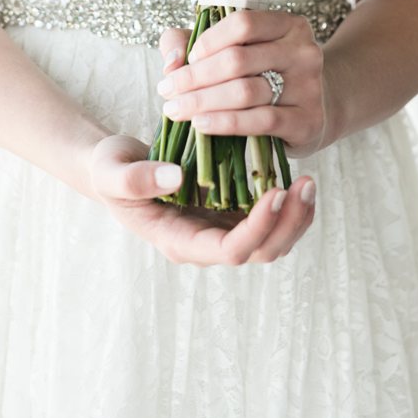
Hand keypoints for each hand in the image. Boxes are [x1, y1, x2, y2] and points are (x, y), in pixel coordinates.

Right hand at [88, 133, 316, 265]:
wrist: (113, 166)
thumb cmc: (109, 169)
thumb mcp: (111, 171)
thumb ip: (136, 179)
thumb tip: (177, 178)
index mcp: (179, 241)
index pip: (230, 250)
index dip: (258, 227)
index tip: (274, 192)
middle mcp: (205, 243)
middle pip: (261, 250)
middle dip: (289, 222)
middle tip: (305, 183)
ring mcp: (220, 229)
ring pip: (272, 239)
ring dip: (295, 215)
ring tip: (307, 180)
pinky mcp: (229, 211)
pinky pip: (268, 218)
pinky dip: (286, 203)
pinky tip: (293, 174)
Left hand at [156, 8, 331, 155]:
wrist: (312, 113)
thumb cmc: (262, 77)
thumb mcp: (231, 51)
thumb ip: (190, 43)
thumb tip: (171, 63)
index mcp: (287, 25)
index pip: (242, 24)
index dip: (207, 41)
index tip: (187, 59)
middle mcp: (304, 52)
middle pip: (237, 60)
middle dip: (193, 77)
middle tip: (166, 91)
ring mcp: (310, 87)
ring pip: (245, 91)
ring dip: (202, 101)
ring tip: (175, 109)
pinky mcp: (308, 121)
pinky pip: (260, 121)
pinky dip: (224, 122)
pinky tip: (201, 124)